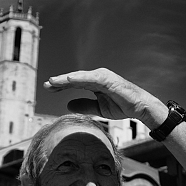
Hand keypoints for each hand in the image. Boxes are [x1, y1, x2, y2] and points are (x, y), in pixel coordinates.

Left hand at [43, 68, 165, 128]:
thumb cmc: (122, 106)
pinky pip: (91, 78)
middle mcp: (97, 77)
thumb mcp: (99, 108)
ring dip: (66, 79)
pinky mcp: (108, 79)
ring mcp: (103, 77)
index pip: (74, 83)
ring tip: (53, 82)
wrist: (139, 107)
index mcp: (94, 83)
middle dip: (60, 81)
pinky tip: (68, 80)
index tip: (48, 88)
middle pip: (74, 78)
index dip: (61, 86)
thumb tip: (68, 105)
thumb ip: (84, 105)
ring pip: (80, 77)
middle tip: (46, 84)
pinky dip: (79, 78)